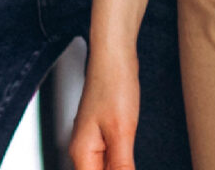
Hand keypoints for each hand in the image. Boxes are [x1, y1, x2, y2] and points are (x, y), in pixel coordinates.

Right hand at [66, 45, 142, 169]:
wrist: (114, 56)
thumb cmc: (114, 84)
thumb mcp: (122, 131)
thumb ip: (122, 165)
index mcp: (82, 152)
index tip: (127, 168)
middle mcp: (83, 149)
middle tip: (131, 162)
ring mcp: (92, 141)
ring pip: (104, 169)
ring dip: (120, 168)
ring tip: (132, 162)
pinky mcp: (103, 134)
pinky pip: (110, 159)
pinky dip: (121, 164)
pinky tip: (132, 163)